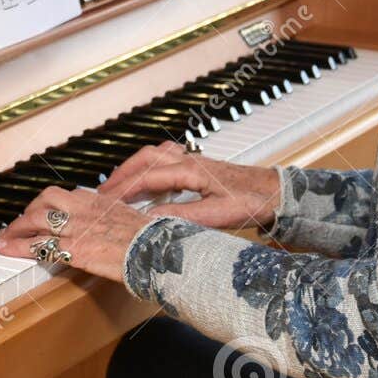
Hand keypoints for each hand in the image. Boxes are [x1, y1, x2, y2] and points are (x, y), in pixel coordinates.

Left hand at [0, 187, 153, 283]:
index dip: (49, 203)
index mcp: (99, 201)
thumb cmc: (150, 240)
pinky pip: (39, 245)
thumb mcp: (131, 219)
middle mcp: (84, 209)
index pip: (66, 195)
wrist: (157, 252)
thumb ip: (115, 218)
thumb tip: (111, 224)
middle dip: (29, 211)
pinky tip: (8, 249)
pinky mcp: (73, 249)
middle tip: (19, 222)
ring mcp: (77, 228)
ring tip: (7, 236)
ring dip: (18, 227)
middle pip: (46, 200)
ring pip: (37, 220)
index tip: (42, 211)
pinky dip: (19, 246)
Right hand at [95, 141, 280, 231]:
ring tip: (118, 187)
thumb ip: (182, 217)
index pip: (146, 178)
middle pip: (144, 160)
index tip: (105, 203)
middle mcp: (189, 160)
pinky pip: (166, 159)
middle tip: (102, 194)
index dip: (123, 190)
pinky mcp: (199, 166)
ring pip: (154, 156)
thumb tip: (150, 221)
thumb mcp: (216, 215)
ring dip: (133, 169)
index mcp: (190, 170)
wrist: (274, 192)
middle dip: (121, 176)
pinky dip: (149, 167)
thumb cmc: (252, 202)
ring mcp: (194, 160)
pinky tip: (148, 182)